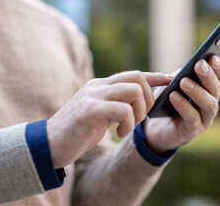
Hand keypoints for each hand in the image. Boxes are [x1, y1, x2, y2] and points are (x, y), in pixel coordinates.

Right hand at [47, 71, 172, 167]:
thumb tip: (138, 102)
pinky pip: (123, 109)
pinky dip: (127, 124)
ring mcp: (93, 96)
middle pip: (138, 78)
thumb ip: (116, 105)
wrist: (49, 145)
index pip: (134, 74)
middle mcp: (98, 86)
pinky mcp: (90, 110)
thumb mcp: (100, 115)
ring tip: (127, 127)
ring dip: (139, 112)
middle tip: (141, 118)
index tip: (170, 80)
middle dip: (148, 99)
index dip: (155, 76)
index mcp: (101, 86)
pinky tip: (118, 133)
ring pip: (134, 91)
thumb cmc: (78, 132)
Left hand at [144, 55, 219, 152]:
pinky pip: (192, 118)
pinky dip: (183, 106)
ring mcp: (204, 119)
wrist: (156, 127)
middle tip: (199, 64)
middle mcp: (210, 104)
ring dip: (197, 91)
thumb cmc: (167, 102)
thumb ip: (181, 76)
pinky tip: (173, 96)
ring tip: (183, 82)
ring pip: (209, 105)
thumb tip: (186, 69)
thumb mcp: (172, 84)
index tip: (213, 57)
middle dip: (208, 76)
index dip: (219, 68)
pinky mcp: (193, 131)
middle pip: (216, 90)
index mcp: (208, 90)